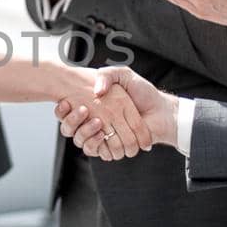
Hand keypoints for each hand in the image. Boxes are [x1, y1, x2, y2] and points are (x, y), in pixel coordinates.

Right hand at [55, 66, 176, 158]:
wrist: (162, 111)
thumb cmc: (144, 92)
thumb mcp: (123, 74)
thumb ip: (108, 75)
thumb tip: (96, 91)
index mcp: (97, 105)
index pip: (71, 111)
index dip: (63, 110)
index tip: (64, 102)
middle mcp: (98, 121)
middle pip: (72, 128)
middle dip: (72, 121)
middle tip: (81, 110)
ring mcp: (105, 135)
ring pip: (82, 141)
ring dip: (85, 132)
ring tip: (96, 121)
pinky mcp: (112, 147)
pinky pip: (97, 151)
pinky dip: (97, 144)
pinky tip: (102, 134)